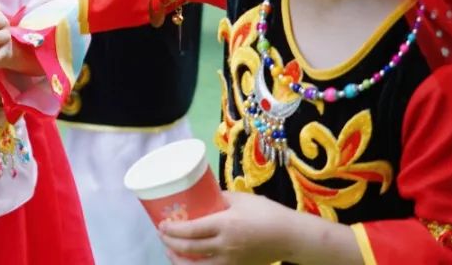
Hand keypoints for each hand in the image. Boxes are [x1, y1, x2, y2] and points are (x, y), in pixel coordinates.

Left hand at [158, 192, 297, 264]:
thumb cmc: (266, 213)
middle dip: (170, 244)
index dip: (172, 230)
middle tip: (162, 235)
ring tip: (171, 253)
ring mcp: (230, 261)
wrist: (290, 237)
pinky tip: (191, 261)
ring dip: (179, 261)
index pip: (190, 231)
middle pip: (189, 250)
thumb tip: (200, 194)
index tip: (161, 225)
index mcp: (224, 225)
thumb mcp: (241, 199)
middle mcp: (224, 246)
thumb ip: (219, 197)